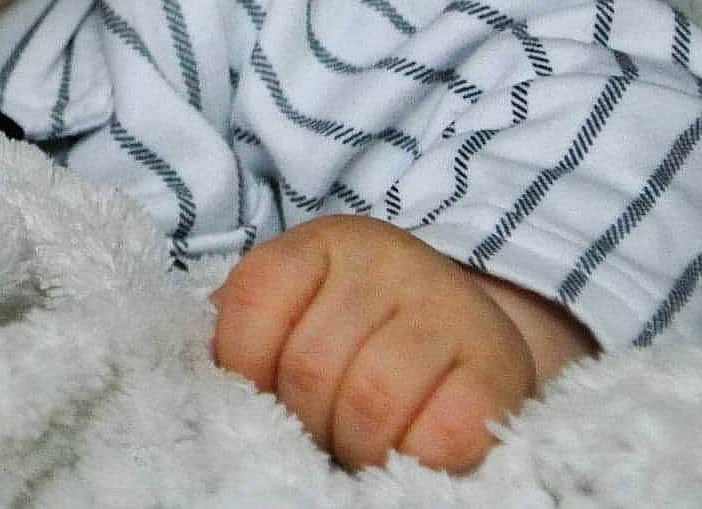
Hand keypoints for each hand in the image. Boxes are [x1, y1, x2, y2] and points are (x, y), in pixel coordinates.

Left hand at [211, 216, 588, 472]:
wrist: (472, 340)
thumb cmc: (366, 336)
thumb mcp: (302, 309)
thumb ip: (250, 328)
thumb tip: (202, 376)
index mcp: (324, 243)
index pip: (252, 300)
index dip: (245, 368)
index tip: (264, 394)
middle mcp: (388, 260)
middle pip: (308, 364)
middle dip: (305, 420)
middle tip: (322, 429)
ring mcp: (449, 308)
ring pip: (369, 400)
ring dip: (356, 445)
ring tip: (361, 445)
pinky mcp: (499, 367)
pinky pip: (441, 434)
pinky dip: (415, 458)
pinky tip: (413, 449)